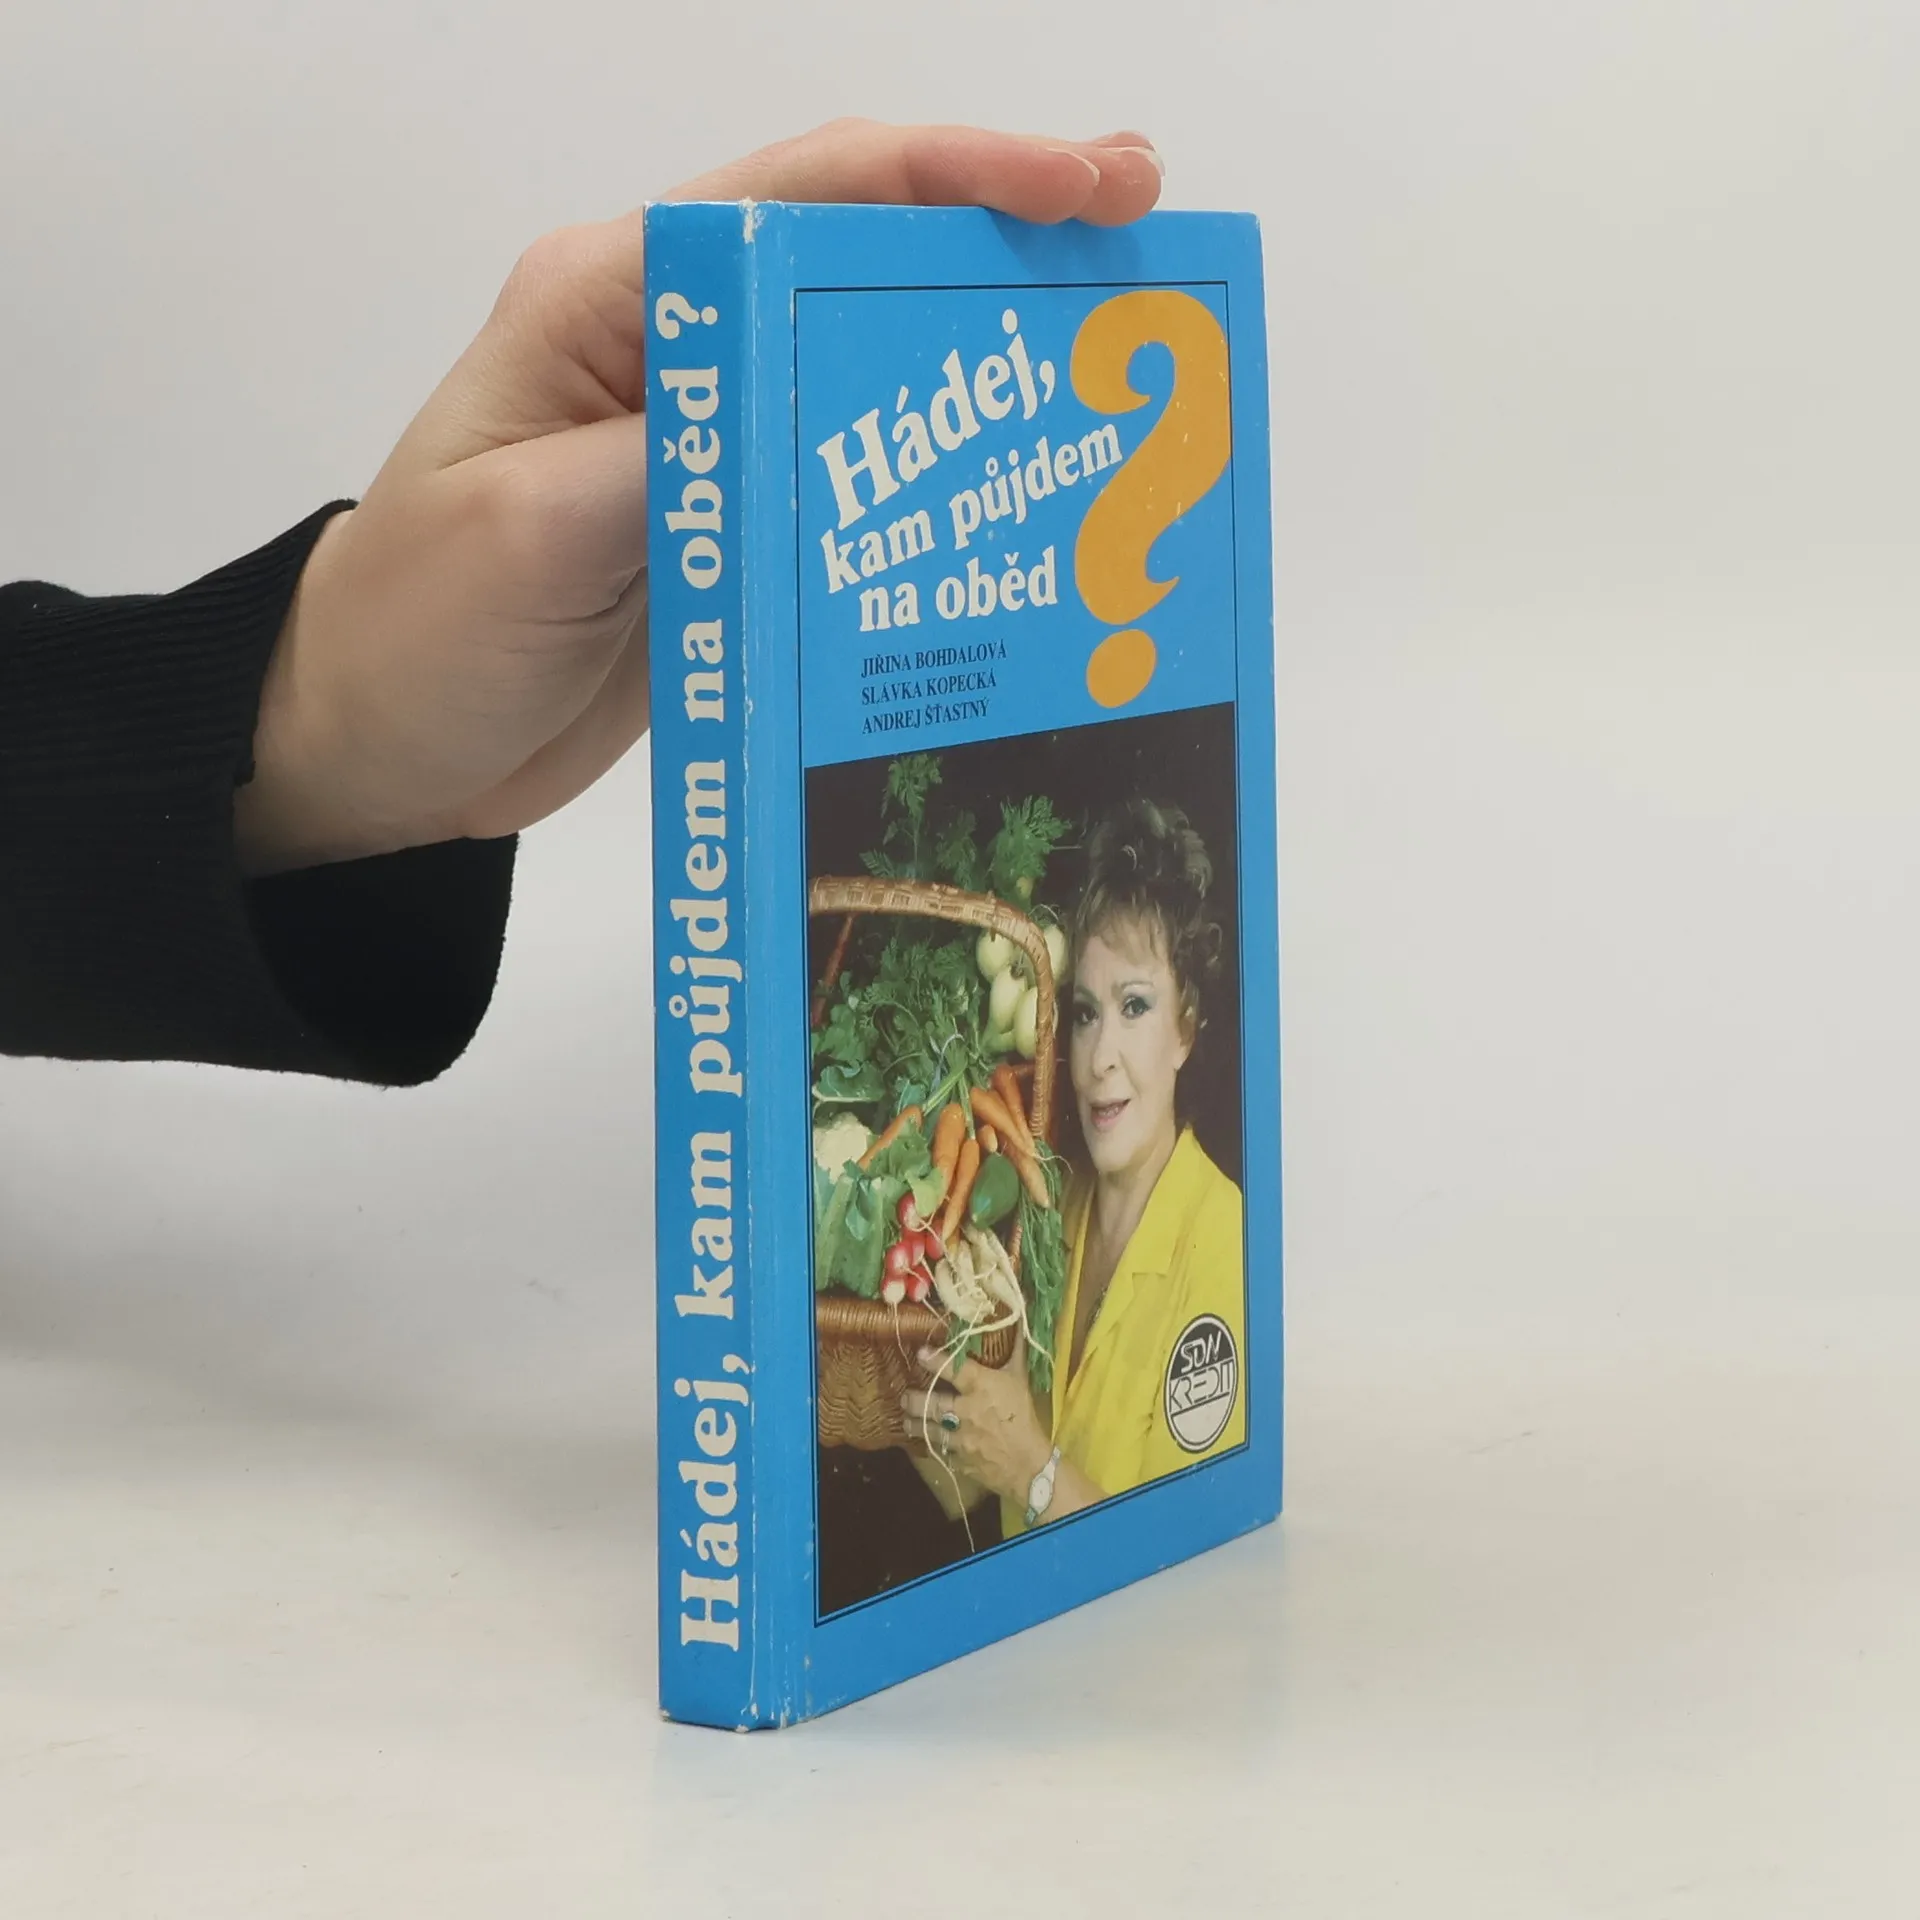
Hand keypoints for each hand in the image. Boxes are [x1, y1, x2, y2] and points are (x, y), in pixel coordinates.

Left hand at [236, 119, 1164, 874]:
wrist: (383, 747)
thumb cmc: (418, 628)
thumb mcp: (527, 535)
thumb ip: (670, 463)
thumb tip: (815, 423)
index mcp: (615, 300)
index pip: (809, 197)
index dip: (958, 175)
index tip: (1086, 187)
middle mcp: (679, 352)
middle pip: (867, 268)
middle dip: (1009, 251)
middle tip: (1149, 269)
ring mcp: (717, 444)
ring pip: (877, 378)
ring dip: (991, 371)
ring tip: (1117, 381)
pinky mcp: (738, 534)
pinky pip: (858, 492)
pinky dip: (943, 489)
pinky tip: (1021, 511)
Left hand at [902, 1338, 1053, 1505]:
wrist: (1028, 1465)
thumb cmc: (1024, 1417)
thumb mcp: (1020, 1380)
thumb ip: (1015, 1352)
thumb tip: (1017, 1319)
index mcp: (982, 1388)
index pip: (955, 1369)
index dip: (935, 1360)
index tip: (921, 1354)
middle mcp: (967, 1411)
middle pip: (931, 1403)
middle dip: (913, 1399)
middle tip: (904, 1396)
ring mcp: (960, 1438)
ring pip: (928, 1429)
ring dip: (914, 1423)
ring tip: (906, 1419)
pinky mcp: (958, 1459)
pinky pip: (940, 1450)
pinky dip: (932, 1444)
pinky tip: (925, 1440)